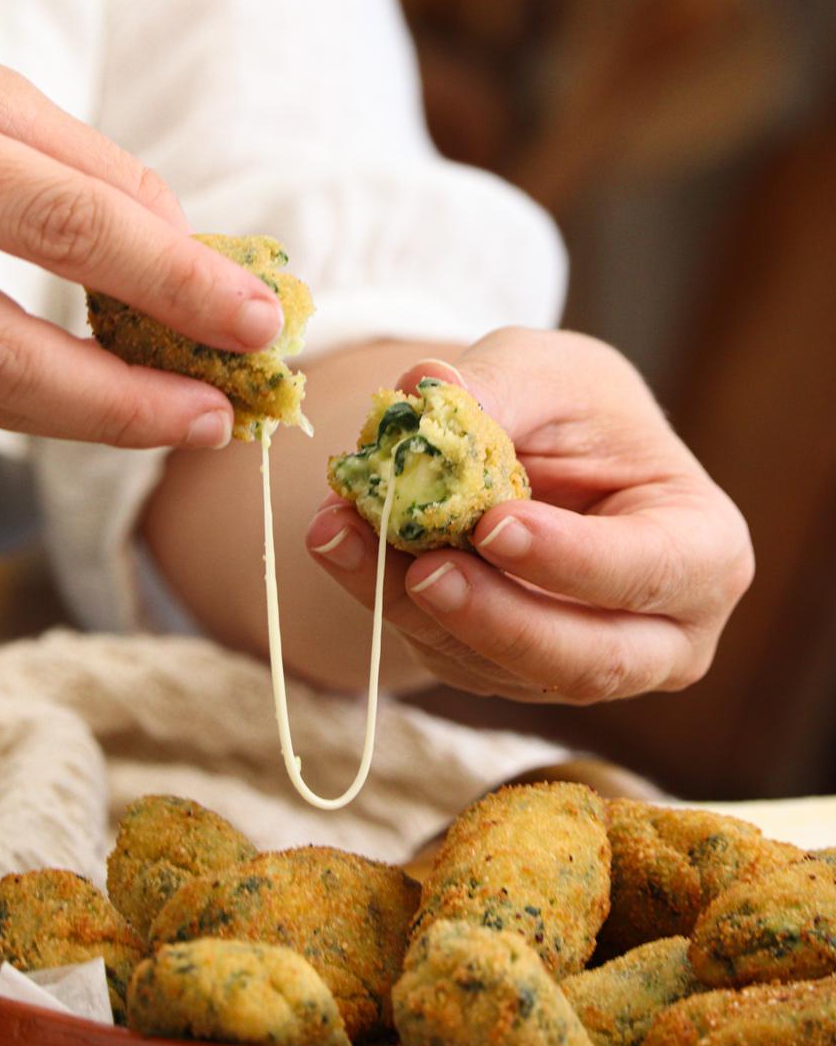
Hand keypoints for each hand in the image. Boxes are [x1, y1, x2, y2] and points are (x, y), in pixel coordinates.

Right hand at [0, 3, 283, 447]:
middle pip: (5, 356)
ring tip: (183, 418)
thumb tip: (182, 242)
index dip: (172, 282)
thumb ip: (76, 160)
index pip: (64, 225)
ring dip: (92, 419)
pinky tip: (102, 399)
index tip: (256, 320)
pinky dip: (36, 403)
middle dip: (129, 401)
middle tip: (220, 416)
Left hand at [305, 328, 753, 703]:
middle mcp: (657, 634)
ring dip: (410, 604)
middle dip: (492, 617)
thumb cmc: (572, 409)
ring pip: (497, 666)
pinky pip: (446, 654)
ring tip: (341, 530)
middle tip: (421, 568)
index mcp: (703, 549)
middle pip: (583, 660)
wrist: (544, 451)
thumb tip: (420, 390)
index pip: (647, 572)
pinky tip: (343, 544)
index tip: (493, 524)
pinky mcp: (506, 672)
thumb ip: (496, 386)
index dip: (570, 561)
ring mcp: (578, 666)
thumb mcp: (546, 374)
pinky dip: (386, 600)